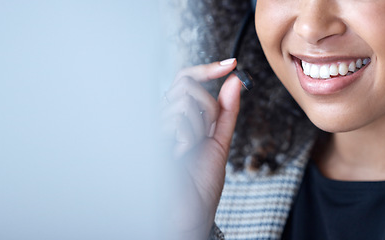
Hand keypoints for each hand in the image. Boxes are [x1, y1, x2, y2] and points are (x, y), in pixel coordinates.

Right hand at [163, 58, 240, 238]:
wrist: (190, 213)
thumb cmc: (199, 183)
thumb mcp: (219, 141)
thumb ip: (226, 112)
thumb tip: (235, 81)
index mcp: (176, 117)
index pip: (186, 80)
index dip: (208, 68)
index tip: (232, 63)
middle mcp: (161, 117)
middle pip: (188, 85)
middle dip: (209, 108)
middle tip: (205, 135)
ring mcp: (152, 126)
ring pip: (186, 101)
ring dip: (199, 128)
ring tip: (189, 150)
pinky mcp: (148, 136)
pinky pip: (178, 120)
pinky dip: (189, 139)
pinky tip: (180, 155)